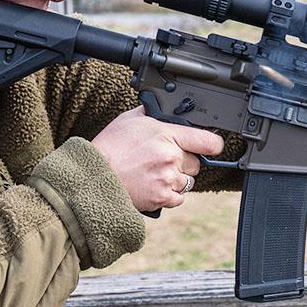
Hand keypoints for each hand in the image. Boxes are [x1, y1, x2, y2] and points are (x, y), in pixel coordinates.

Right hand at [91, 107, 223, 211]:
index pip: (207, 140)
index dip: (214, 144)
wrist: (92, 176)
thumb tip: (161, 108)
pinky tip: (153, 186)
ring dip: (176, 179)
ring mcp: (168, 179)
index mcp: (166, 135)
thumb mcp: (129, 119)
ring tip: (154, 174)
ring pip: (188, 181)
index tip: (213, 146)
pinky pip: (178, 198)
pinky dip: (169, 195)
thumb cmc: (108, 147)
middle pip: (196, 163)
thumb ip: (152, 114)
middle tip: (162, 160)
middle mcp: (171, 157)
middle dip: (183, 162)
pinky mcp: (162, 198)